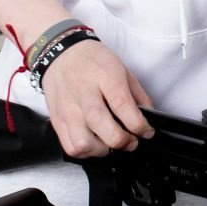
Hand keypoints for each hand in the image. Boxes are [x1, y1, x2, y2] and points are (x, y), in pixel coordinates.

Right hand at [39, 40, 153, 156]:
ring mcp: (68, 109)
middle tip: (131, 141)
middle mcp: (84, 93)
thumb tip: (148, 117)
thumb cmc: (92, 61)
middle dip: (122, 141)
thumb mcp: (122, 69)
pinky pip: (70, 146)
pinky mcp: (57, 120)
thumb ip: (137, 95)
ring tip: (110, 143)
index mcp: (105, 77)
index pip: (122, 105)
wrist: (61, 54)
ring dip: (102, 149)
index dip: (139, 125)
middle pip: (102, 126)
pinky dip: (85, 152)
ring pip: (83, 143)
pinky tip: (94, 143)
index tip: (147, 131)